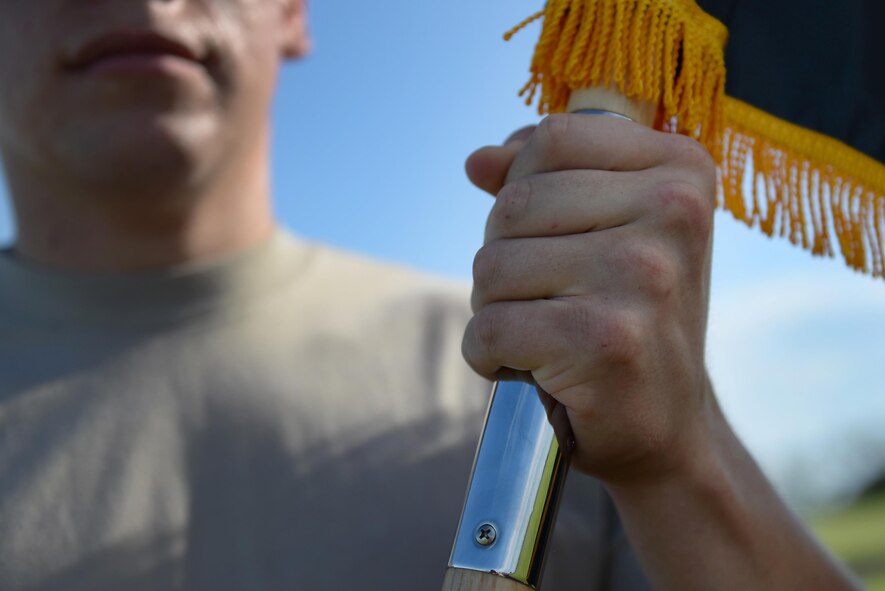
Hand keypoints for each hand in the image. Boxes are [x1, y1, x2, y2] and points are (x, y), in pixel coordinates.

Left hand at [462, 113, 717, 483]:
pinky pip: (489, 327)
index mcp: (680, 170)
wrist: (669, 427)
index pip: (550, 140)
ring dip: (494, 308)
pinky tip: (528, 369)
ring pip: (493, 265)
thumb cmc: (629, 319)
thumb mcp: (606, 233)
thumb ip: (544, 181)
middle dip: (504, 259)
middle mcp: (673, 212)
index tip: (551, 237)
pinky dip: (486, 355)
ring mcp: (643, 275)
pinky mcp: (605, 339)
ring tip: (542, 335)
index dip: (522, 188)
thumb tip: (477, 160)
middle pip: (513, 205)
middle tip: (545, 300)